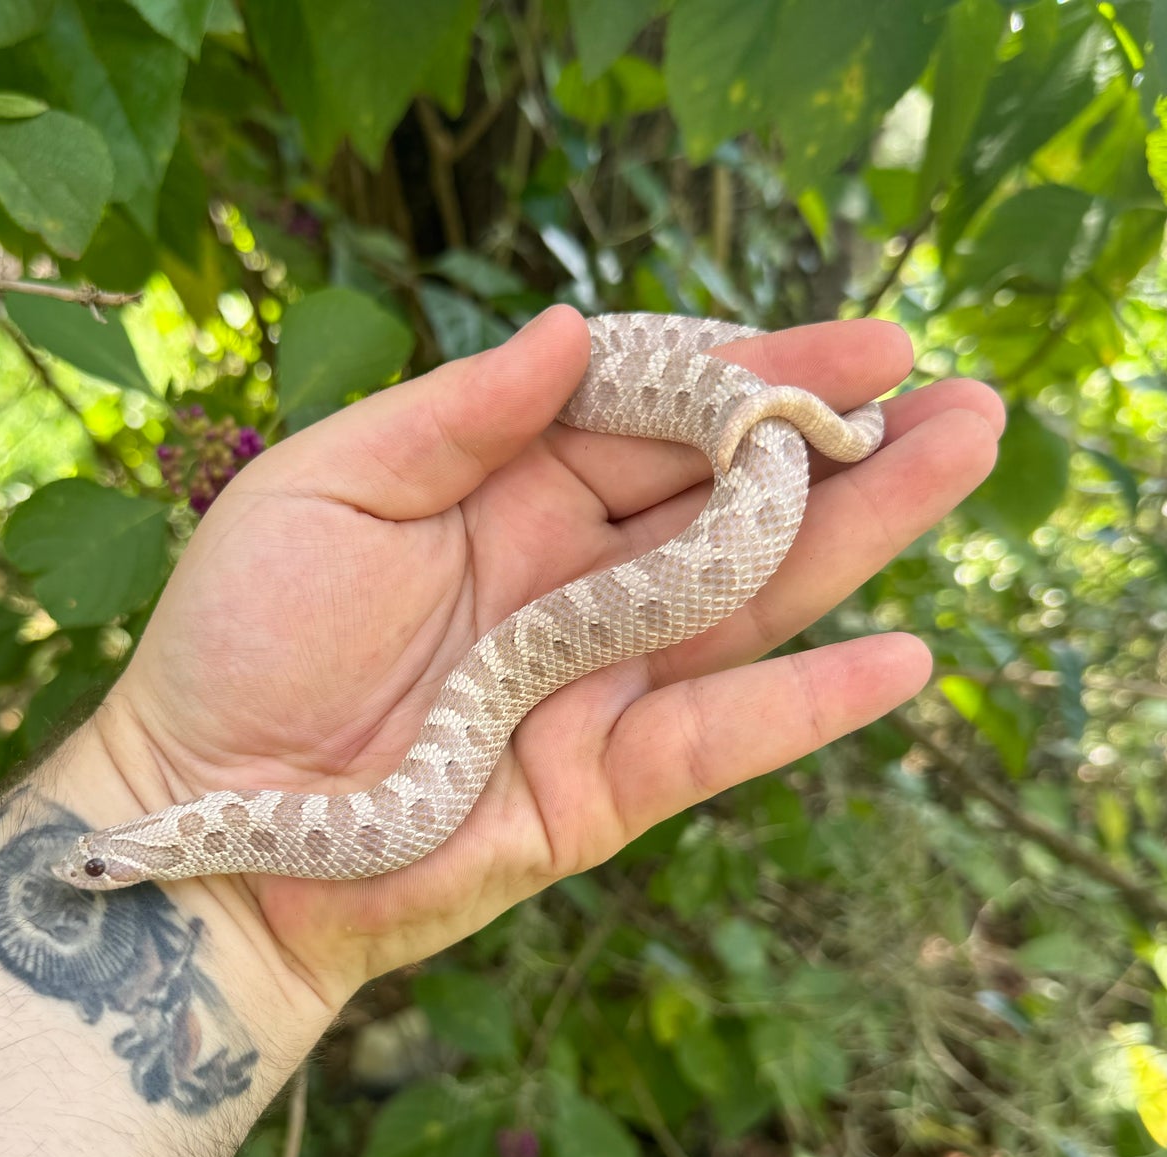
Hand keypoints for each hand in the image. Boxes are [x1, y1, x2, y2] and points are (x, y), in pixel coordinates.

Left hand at [92, 306, 1001, 1009]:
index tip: (860, 342)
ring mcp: (594, 685)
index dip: (751, 379)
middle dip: (837, 449)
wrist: (204, 817)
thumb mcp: (324, 489)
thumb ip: (453, 415)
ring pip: (746, 605)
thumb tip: (574, 329)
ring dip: (856, 542)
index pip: (653, 421)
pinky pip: (713, 742)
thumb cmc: (238, 641)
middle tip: (961, 397)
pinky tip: (900, 659)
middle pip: (724, 506)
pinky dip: (802, 710)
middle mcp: (570, 584)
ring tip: (962, 465)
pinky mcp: (600, 788)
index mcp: (506, 497)